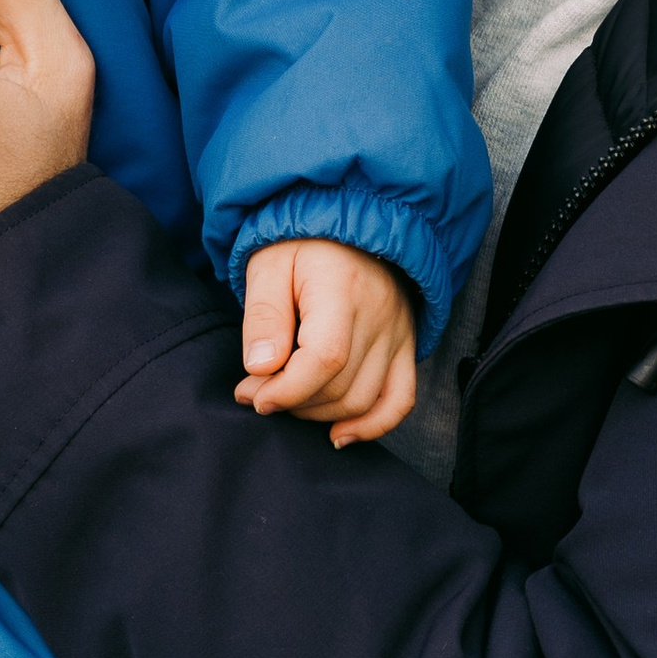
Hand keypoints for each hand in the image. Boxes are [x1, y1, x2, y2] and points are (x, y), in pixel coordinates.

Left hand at [235, 241, 418, 447]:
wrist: (349, 223)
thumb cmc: (300, 243)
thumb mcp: (268, 266)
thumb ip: (264, 316)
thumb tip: (261, 368)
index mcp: (343, 289)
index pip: (324, 359)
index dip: (285, 389)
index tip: (251, 394)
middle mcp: (380, 315)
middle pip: (341, 386)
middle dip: (291, 402)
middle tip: (256, 391)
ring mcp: (398, 333)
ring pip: (363, 400)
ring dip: (319, 414)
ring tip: (286, 399)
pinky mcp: (405, 346)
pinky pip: (400, 399)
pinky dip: (372, 424)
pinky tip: (338, 435)